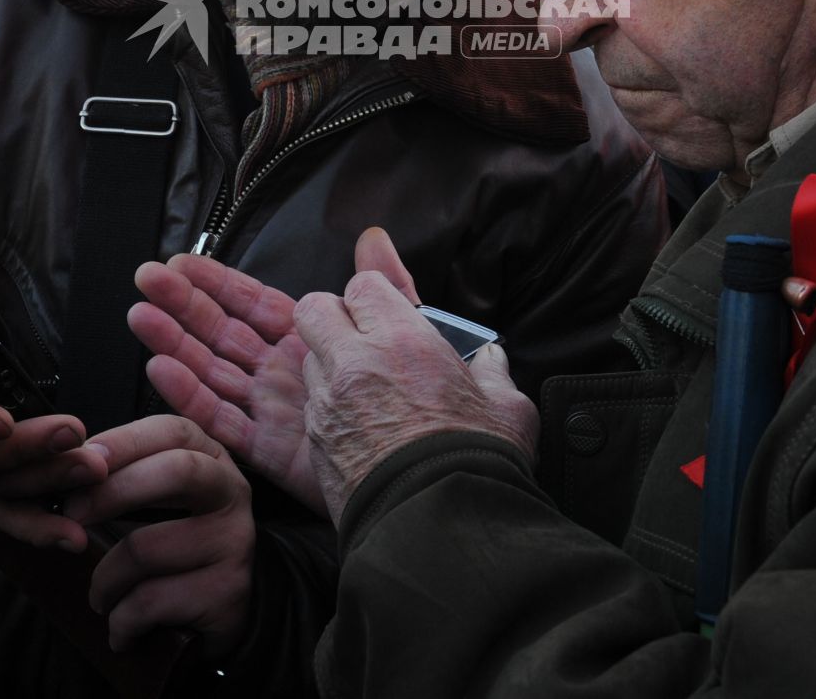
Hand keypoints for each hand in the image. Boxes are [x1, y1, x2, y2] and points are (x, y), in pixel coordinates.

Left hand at [62, 415, 253, 655]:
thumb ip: (129, 472)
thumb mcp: (164, 499)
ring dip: (105, 580)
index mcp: (212, 458)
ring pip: (146, 548)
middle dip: (112, 491)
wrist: (224, 611)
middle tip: (71, 515)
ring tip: (100, 596)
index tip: (85, 457)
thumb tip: (68, 465)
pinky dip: (121, 620)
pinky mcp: (227, 590)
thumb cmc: (178, 546)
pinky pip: (150, 601)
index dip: (127, 440)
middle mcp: (231, 492)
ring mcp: (234, 540)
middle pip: (176, 471)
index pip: (174, 431)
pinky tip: (121, 628)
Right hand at [129, 227, 419, 515]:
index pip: (253, 304)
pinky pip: (220, 420)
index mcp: (308, 341)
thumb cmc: (416, 401)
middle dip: (183, 304)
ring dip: (174, 342)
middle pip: (221, 332)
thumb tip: (372, 237)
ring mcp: (269, 410)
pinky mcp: (266, 450)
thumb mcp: (403, 329)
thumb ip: (384, 283)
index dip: (217, 282)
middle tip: (146, 277)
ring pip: (211, 370)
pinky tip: (160, 369)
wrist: (426, 468)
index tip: (182, 261)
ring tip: (139, 315)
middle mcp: (281, 372)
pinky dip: (188, 396)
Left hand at [295, 270, 538, 523]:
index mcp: (403, 340)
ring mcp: (328, 402)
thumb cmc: (478, 462)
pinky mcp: (314, 442)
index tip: (388, 316)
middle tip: (358, 340)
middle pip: (314, 309)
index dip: (373, 296)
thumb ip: (494, 373)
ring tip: (359, 389)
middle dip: (332, 318)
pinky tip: (355, 428)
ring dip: (327, 365)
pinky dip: (325, 408)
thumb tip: (491, 359)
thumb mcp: (507, 407)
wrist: (440, 530)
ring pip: (307, 359)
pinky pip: (309, 407)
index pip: (363, 285)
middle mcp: (356, 362)